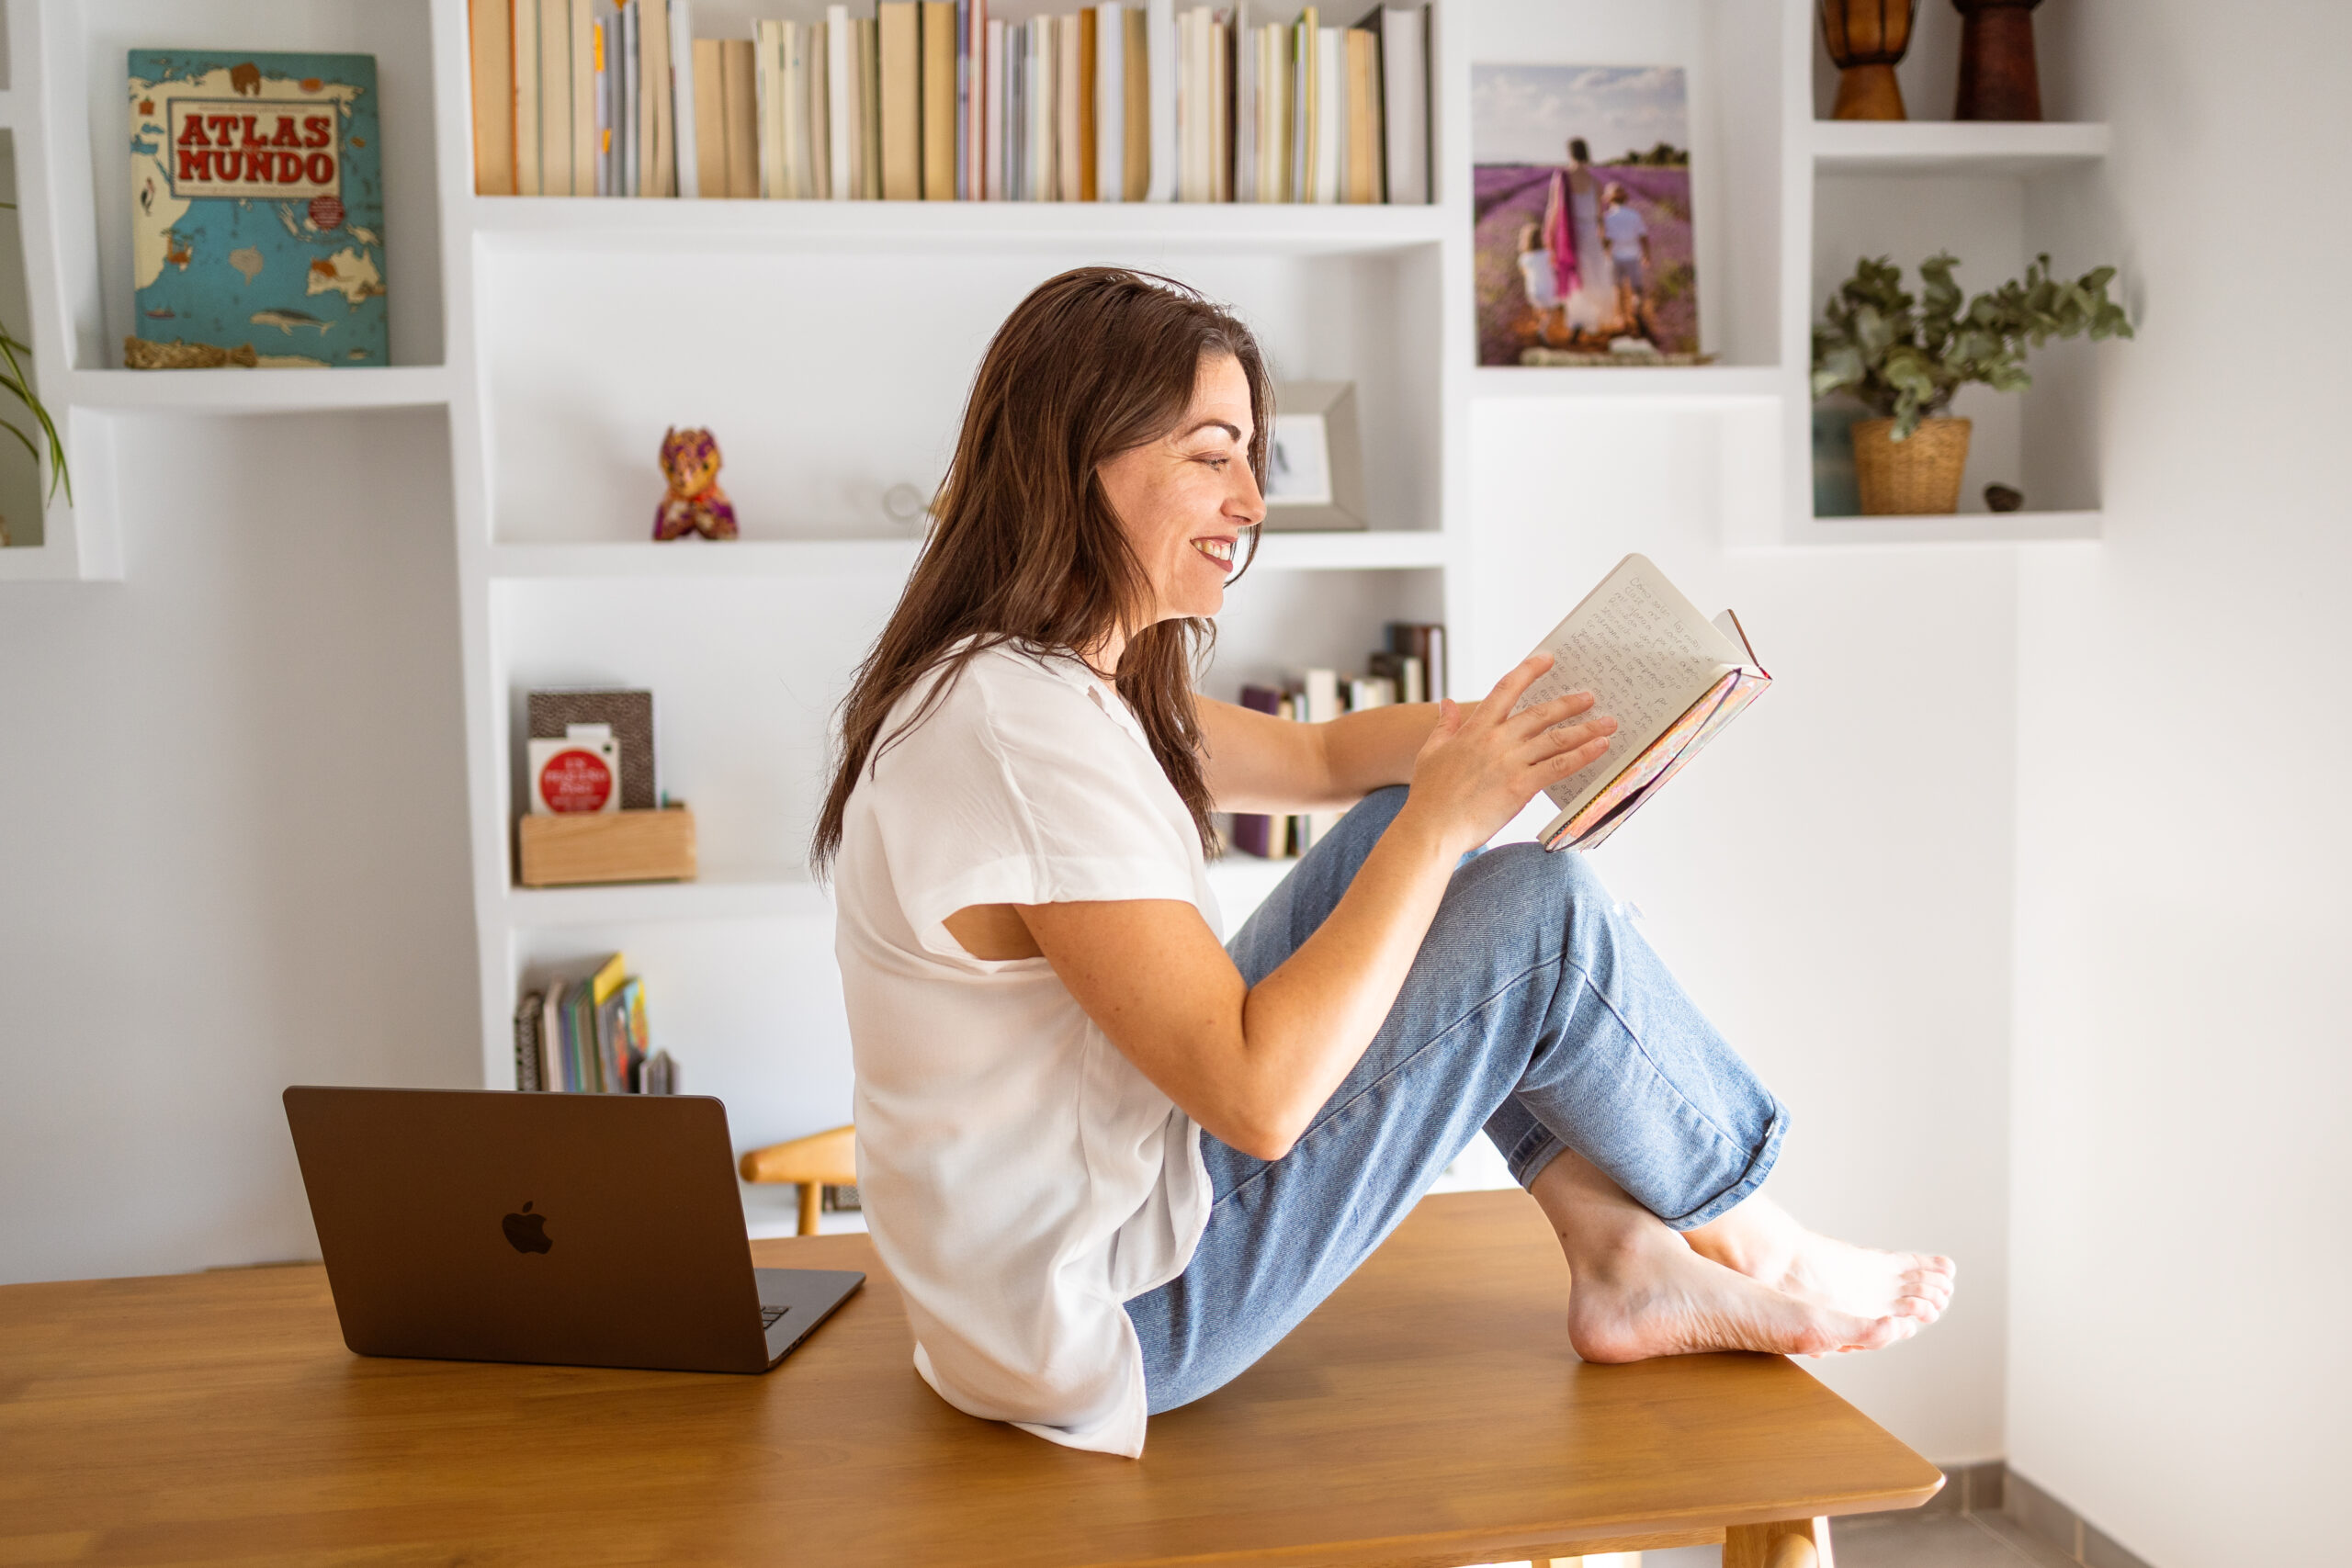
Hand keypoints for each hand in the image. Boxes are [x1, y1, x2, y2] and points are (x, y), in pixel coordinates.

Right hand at [1397, 653, 1615, 856]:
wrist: (1433, 827)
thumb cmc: (1429, 794)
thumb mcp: (1432, 751)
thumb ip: (1444, 725)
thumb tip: (1447, 704)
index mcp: (1474, 729)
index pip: (1505, 690)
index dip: (1528, 671)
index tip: (1547, 659)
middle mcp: (1496, 741)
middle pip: (1540, 714)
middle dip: (1569, 703)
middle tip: (1590, 697)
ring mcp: (1510, 763)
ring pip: (1556, 739)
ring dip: (1585, 729)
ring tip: (1608, 723)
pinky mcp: (1521, 786)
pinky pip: (1559, 767)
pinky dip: (1582, 755)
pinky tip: (1600, 748)